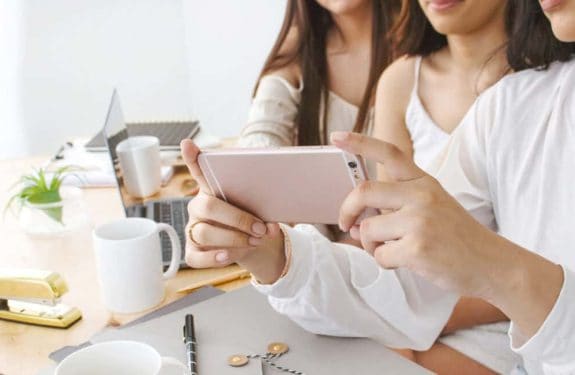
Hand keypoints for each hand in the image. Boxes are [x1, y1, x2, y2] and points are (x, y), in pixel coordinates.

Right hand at [180, 140, 285, 283]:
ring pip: (204, 233)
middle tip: (260, 228)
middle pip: (207, 207)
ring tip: (254, 241)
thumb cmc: (254, 219)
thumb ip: (262, 207)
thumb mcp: (260, 207)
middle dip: (237, 218)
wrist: (255, 244)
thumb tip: (270, 223)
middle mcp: (198, 207)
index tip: (188, 143)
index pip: (200, 169)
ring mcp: (193, 229)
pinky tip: (228, 256)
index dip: (193, 158)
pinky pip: (196, 257)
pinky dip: (213, 258)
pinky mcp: (192, 251)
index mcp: (213, 189)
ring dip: (233, 239)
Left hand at [332, 131, 563, 336]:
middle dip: (346, 210)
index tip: (336, 137)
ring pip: (368, 229)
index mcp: (424, 182)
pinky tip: (406, 262)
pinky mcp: (417, 248)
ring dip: (370, 245)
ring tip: (390, 250)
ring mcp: (420, 221)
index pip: (389, 153)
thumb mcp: (432, 209)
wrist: (494, 265)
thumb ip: (395, 210)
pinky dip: (385, 263)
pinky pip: (380, 255)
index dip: (360, 143)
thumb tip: (355, 226)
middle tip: (345, 224)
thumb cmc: (458, 239)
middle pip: (363, 192)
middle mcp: (422, 195)